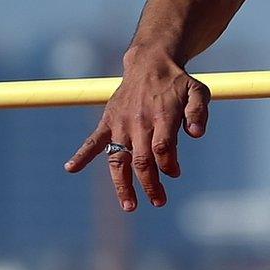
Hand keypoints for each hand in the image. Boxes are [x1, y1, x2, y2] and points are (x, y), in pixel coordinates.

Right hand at [64, 50, 210, 210]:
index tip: (175, 173)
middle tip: (159, 201)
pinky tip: (71, 168)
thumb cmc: (176, 83)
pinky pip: (93, 141)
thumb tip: (197, 135)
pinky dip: (81, 155)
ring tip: (129, 206)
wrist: (150, 63)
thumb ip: (198, 112)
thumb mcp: (197, 92)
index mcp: (161, 117)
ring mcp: (121, 124)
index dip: (168, 165)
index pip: (162, 148)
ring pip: (119, 160)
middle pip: (142, 160)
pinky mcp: (108, 122)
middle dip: (150, 184)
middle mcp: (139, 122)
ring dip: (122, 185)